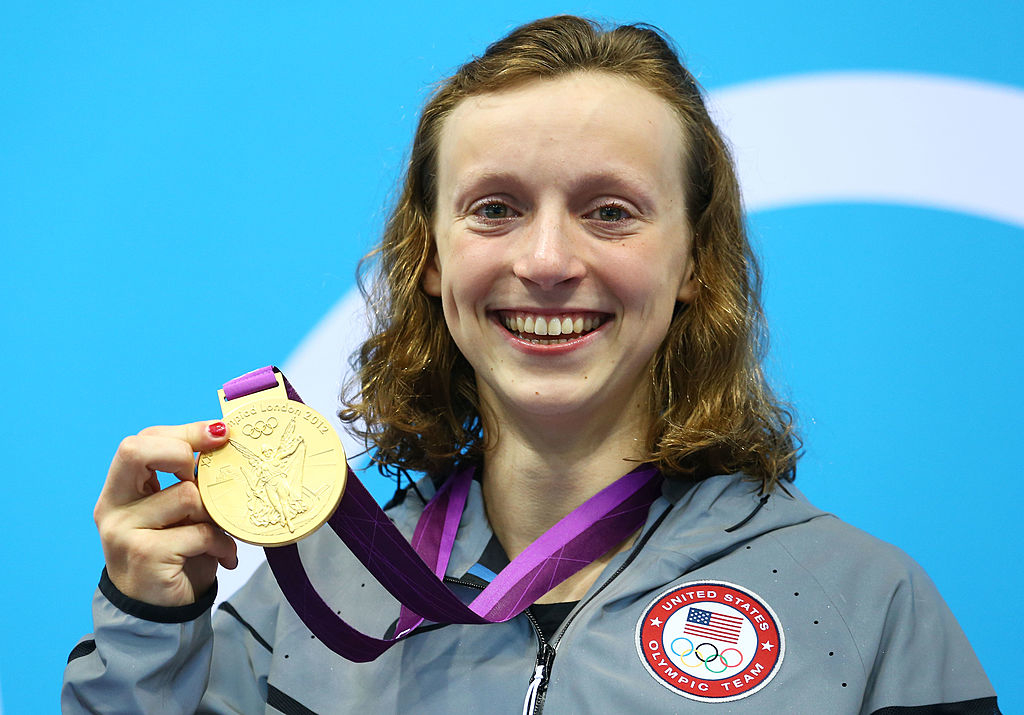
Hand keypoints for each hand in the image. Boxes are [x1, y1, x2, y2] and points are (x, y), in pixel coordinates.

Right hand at [94, 421, 238, 606]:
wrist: (158, 614)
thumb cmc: (175, 555)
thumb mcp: (179, 513)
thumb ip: (189, 482)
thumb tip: (226, 443)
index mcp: (120, 490)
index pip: (142, 441)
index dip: (183, 432)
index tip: (220, 434)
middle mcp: (112, 507)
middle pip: (136, 451)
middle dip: (182, 451)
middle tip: (208, 475)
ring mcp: (124, 532)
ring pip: (185, 495)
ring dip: (216, 513)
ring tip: (223, 532)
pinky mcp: (146, 555)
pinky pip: (199, 532)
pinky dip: (222, 544)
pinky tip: (225, 556)